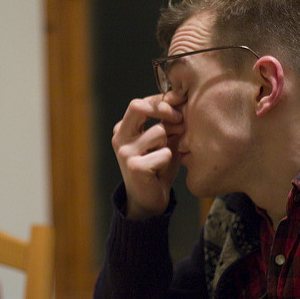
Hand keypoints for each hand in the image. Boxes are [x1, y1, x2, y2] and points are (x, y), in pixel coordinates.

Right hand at [112, 91, 184, 218]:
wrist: (148, 200)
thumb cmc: (157, 166)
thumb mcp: (163, 140)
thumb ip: (167, 121)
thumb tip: (179, 98)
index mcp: (123, 129)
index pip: (141, 103)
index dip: (163, 102)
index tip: (179, 107)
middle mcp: (120, 138)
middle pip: (138, 107)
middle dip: (163, 110)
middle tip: (179, 120)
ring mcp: (125, 153)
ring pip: (159, 131)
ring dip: (169, 142)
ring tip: (165, 155)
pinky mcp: (135, 167)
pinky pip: (164, 153)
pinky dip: (169, 160)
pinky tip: (161, 170)